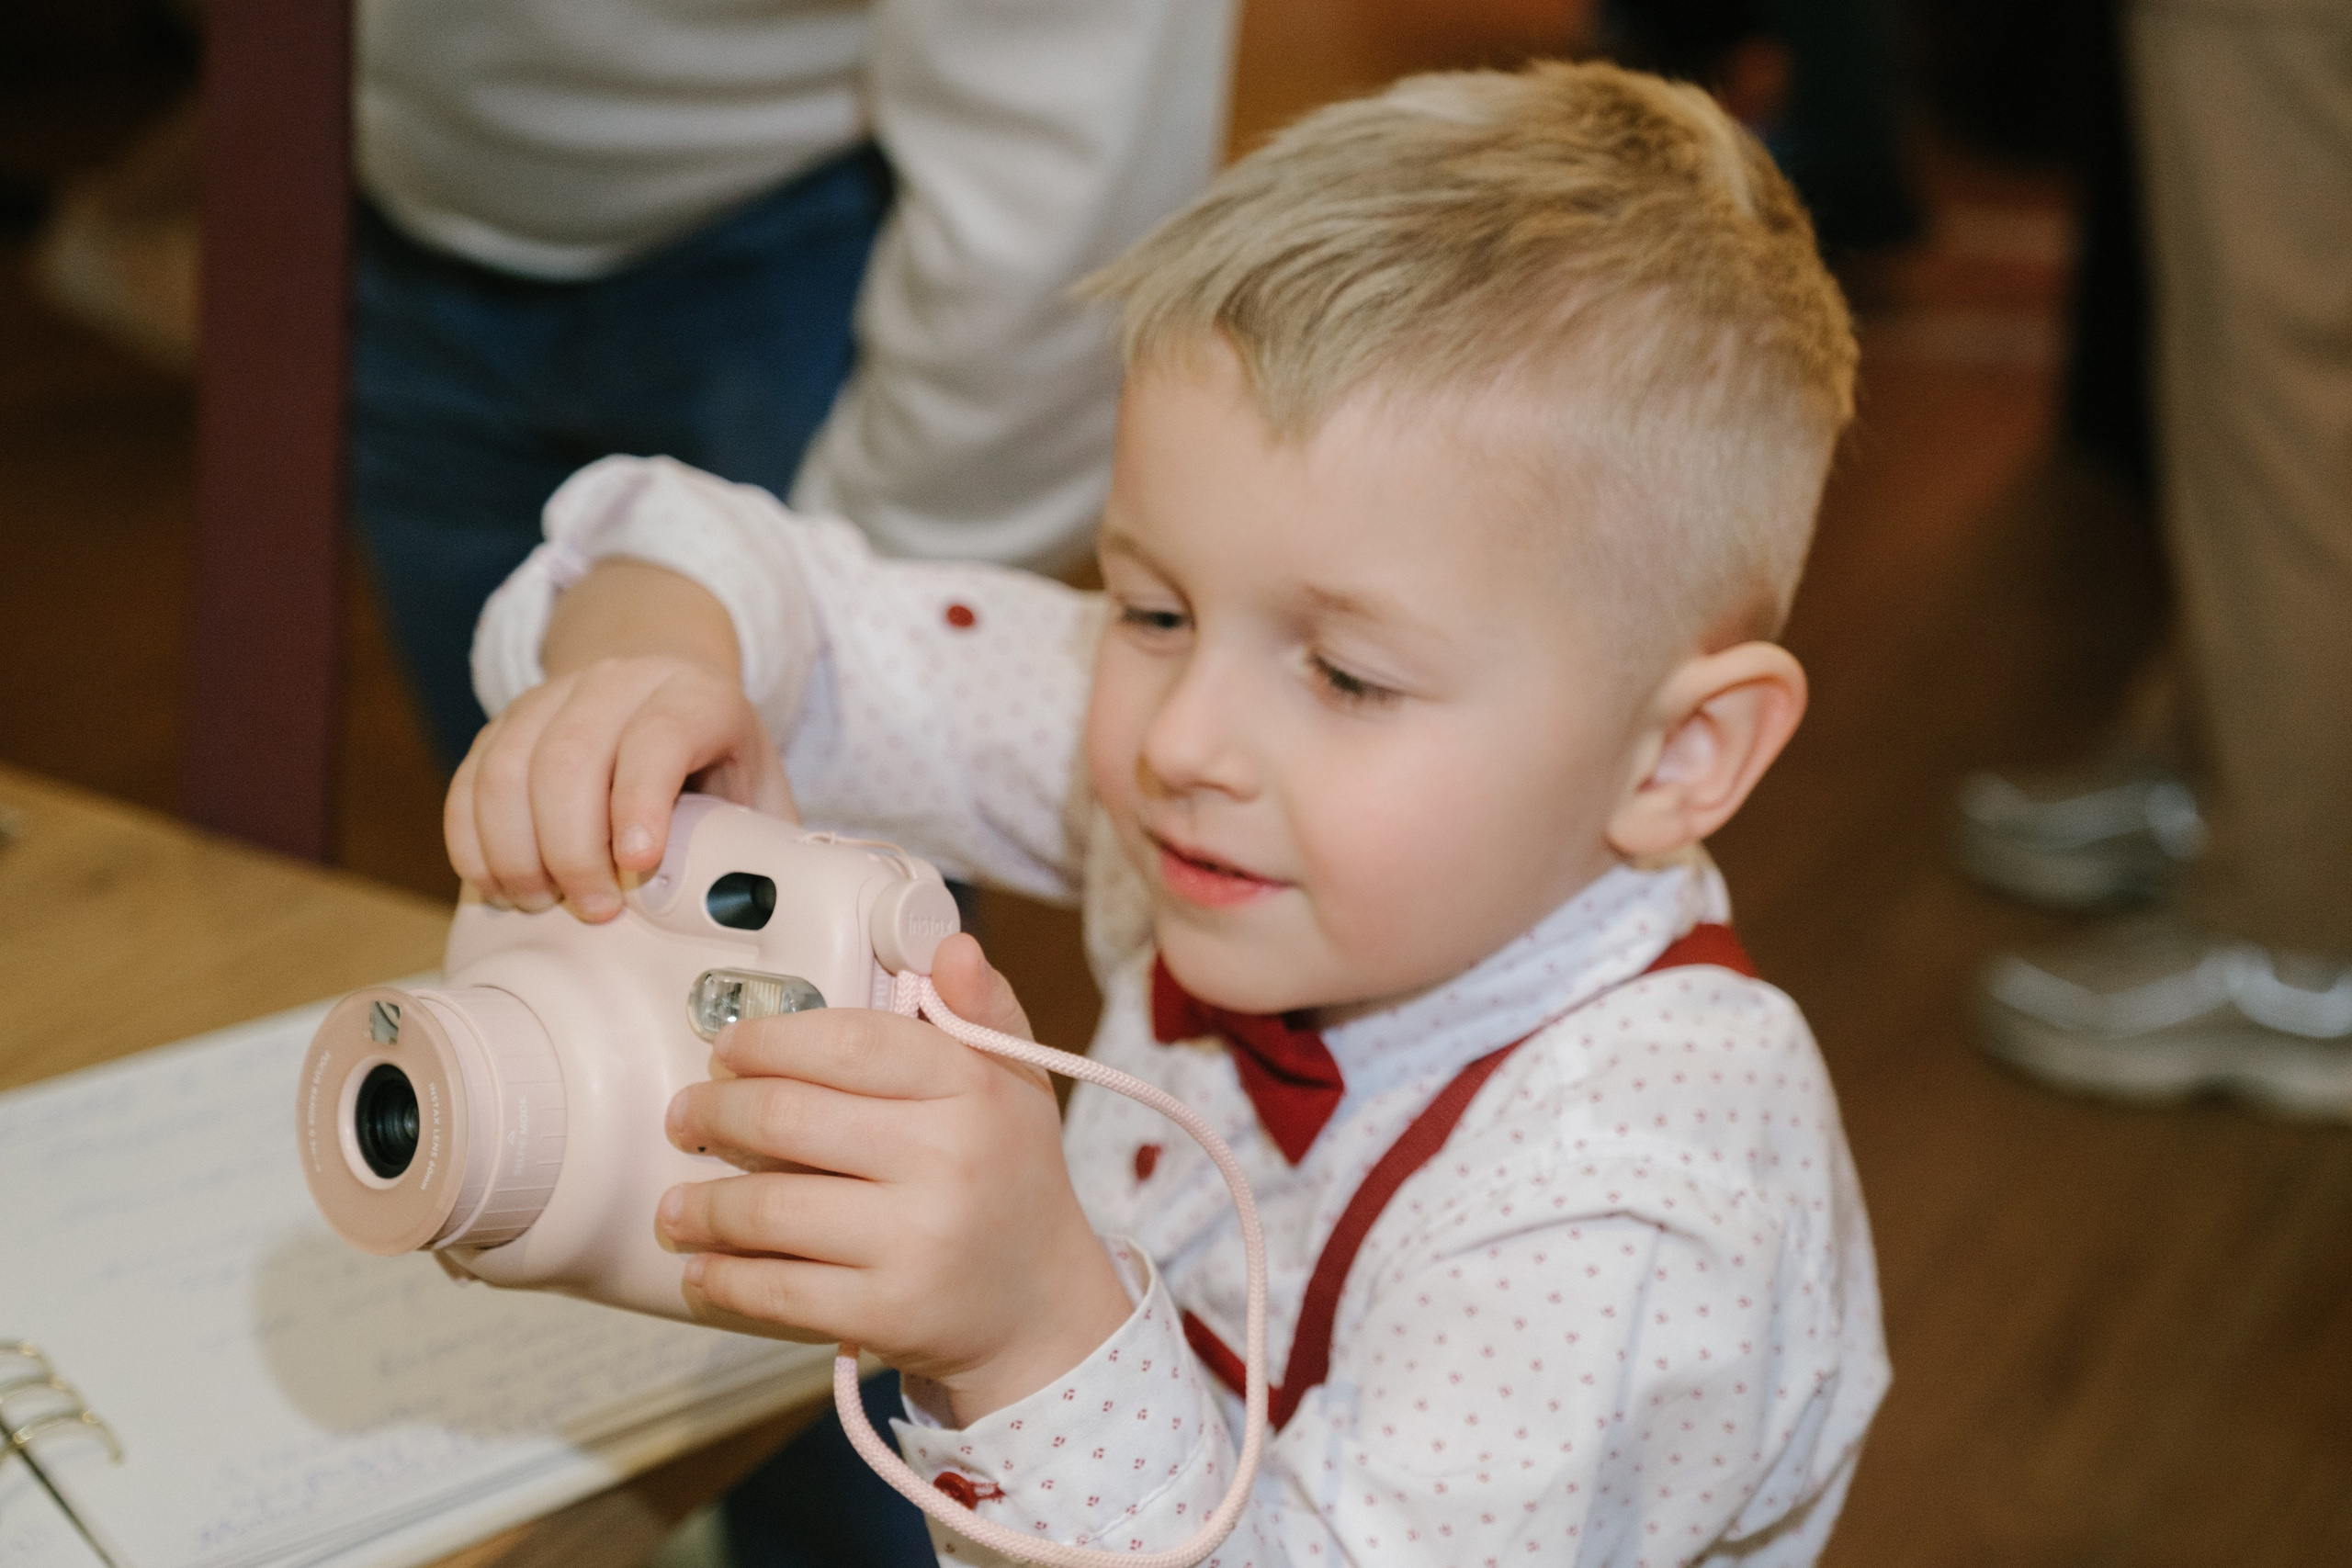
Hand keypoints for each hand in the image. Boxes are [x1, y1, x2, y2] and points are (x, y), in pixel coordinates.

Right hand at [445, 654, 794, 919]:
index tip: (637, 862)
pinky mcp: (503, 724)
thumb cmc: (716, 757)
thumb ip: (763, 839)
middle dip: (573, 848)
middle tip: (594, 908)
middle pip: (570, 758)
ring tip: (542, 903)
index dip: (642, 799)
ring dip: (516, 850)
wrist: (662, 683)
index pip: (659, 736)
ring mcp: (550, 698)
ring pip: (508, 769)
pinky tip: (497, 884)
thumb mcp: (757, 784)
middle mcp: (616, 683)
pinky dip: (473, 841)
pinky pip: (471, 781)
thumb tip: (760, 909)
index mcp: (693, 695)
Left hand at [658, 935, 1134, 1424]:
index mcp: (971, 1088)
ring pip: (767, 1208)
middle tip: (688, 1116)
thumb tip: (953, 946)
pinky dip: (725, 1278)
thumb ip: (980, 1007)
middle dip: (714, 1113)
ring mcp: (916, 1241)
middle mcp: (948, 1159)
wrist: (1043, 1305)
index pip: (846, 1042)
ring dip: (702, 1204)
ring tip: (679, 1202)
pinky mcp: (888, 1313)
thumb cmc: (1010, 1175)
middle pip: (786, 1119)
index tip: (729, 1047)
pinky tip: (705, 1266)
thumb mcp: (1014, 1079)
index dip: (769, 1040)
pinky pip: (777, 1291)